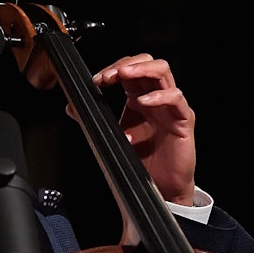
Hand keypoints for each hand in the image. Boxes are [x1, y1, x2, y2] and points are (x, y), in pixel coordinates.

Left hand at [72, 54, 196, 205]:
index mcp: (138, 98)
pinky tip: (143, 102)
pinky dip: (159, 96)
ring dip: (141, 69)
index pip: (129, 70)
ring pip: (163, 72)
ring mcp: (170, 107)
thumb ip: (93, 120)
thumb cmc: (140, 162)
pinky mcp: (182, 120)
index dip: (113, 69)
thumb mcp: (110, 137)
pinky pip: (176, 99)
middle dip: (126, 64)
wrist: (158, 189)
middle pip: (147, 63)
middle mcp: (155, 98)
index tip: (97, 80)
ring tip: (123, 75)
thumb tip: (71, 106)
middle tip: (108, 76)